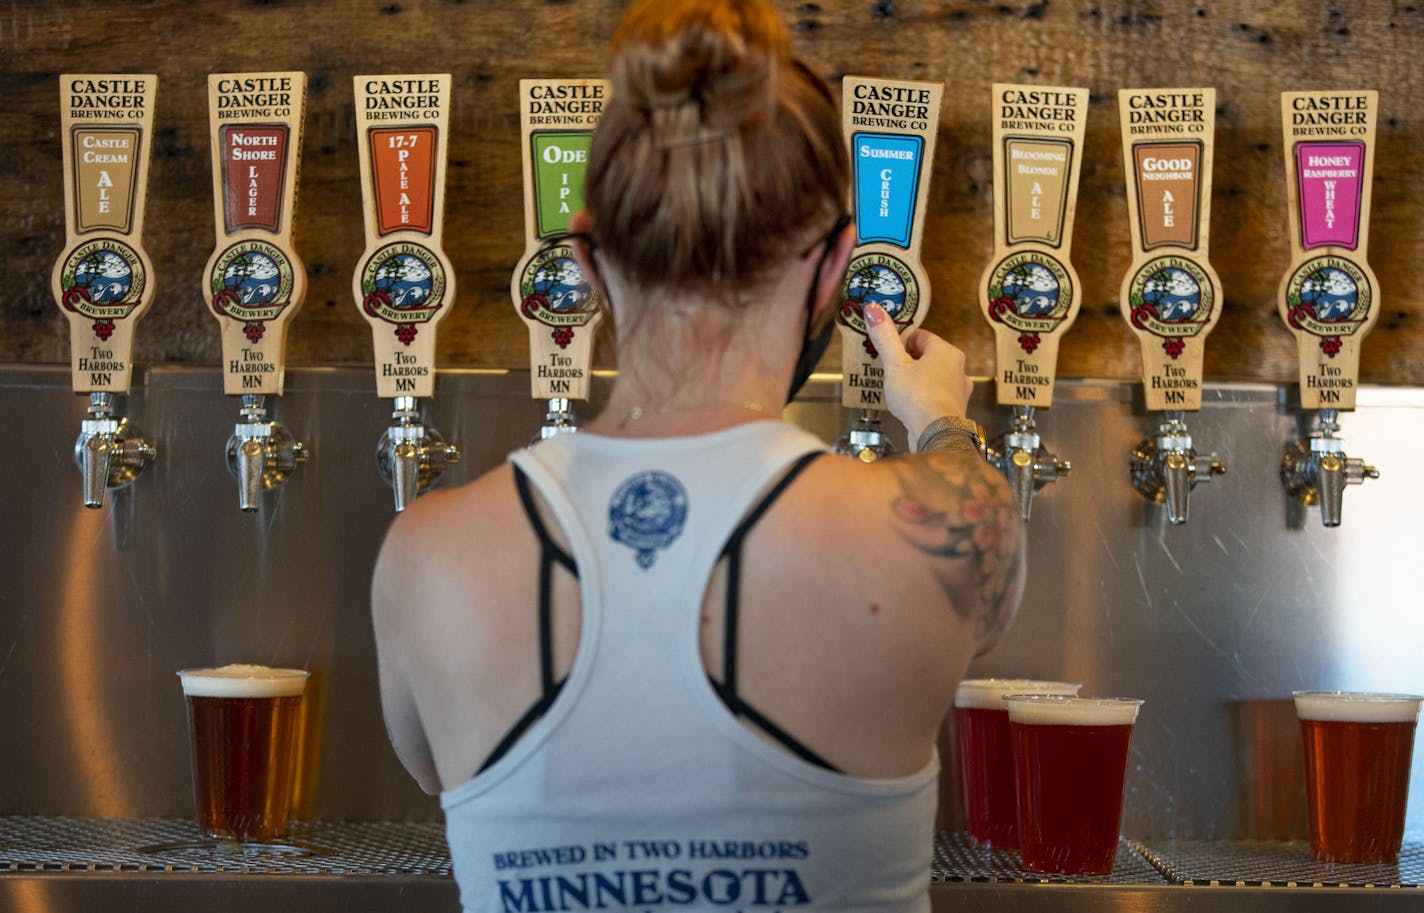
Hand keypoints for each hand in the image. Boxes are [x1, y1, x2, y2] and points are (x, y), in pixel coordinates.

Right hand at [862, 302, 972, 442]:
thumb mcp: (895, 364)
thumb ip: (885, 337)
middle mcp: (958, 368)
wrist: (936, 433)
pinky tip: (913, 408)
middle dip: (909, 365)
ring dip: (918, 382)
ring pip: (934, 377)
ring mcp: (959, 390)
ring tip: (902, 393)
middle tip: (893, 376)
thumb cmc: (917, 396)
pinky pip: (937, 397)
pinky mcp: (956, 409)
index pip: (920, 337)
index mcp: (946, 351)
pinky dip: (925, 399)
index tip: (891, 357)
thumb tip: (873, 309)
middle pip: (928, 357)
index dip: (902, 345)